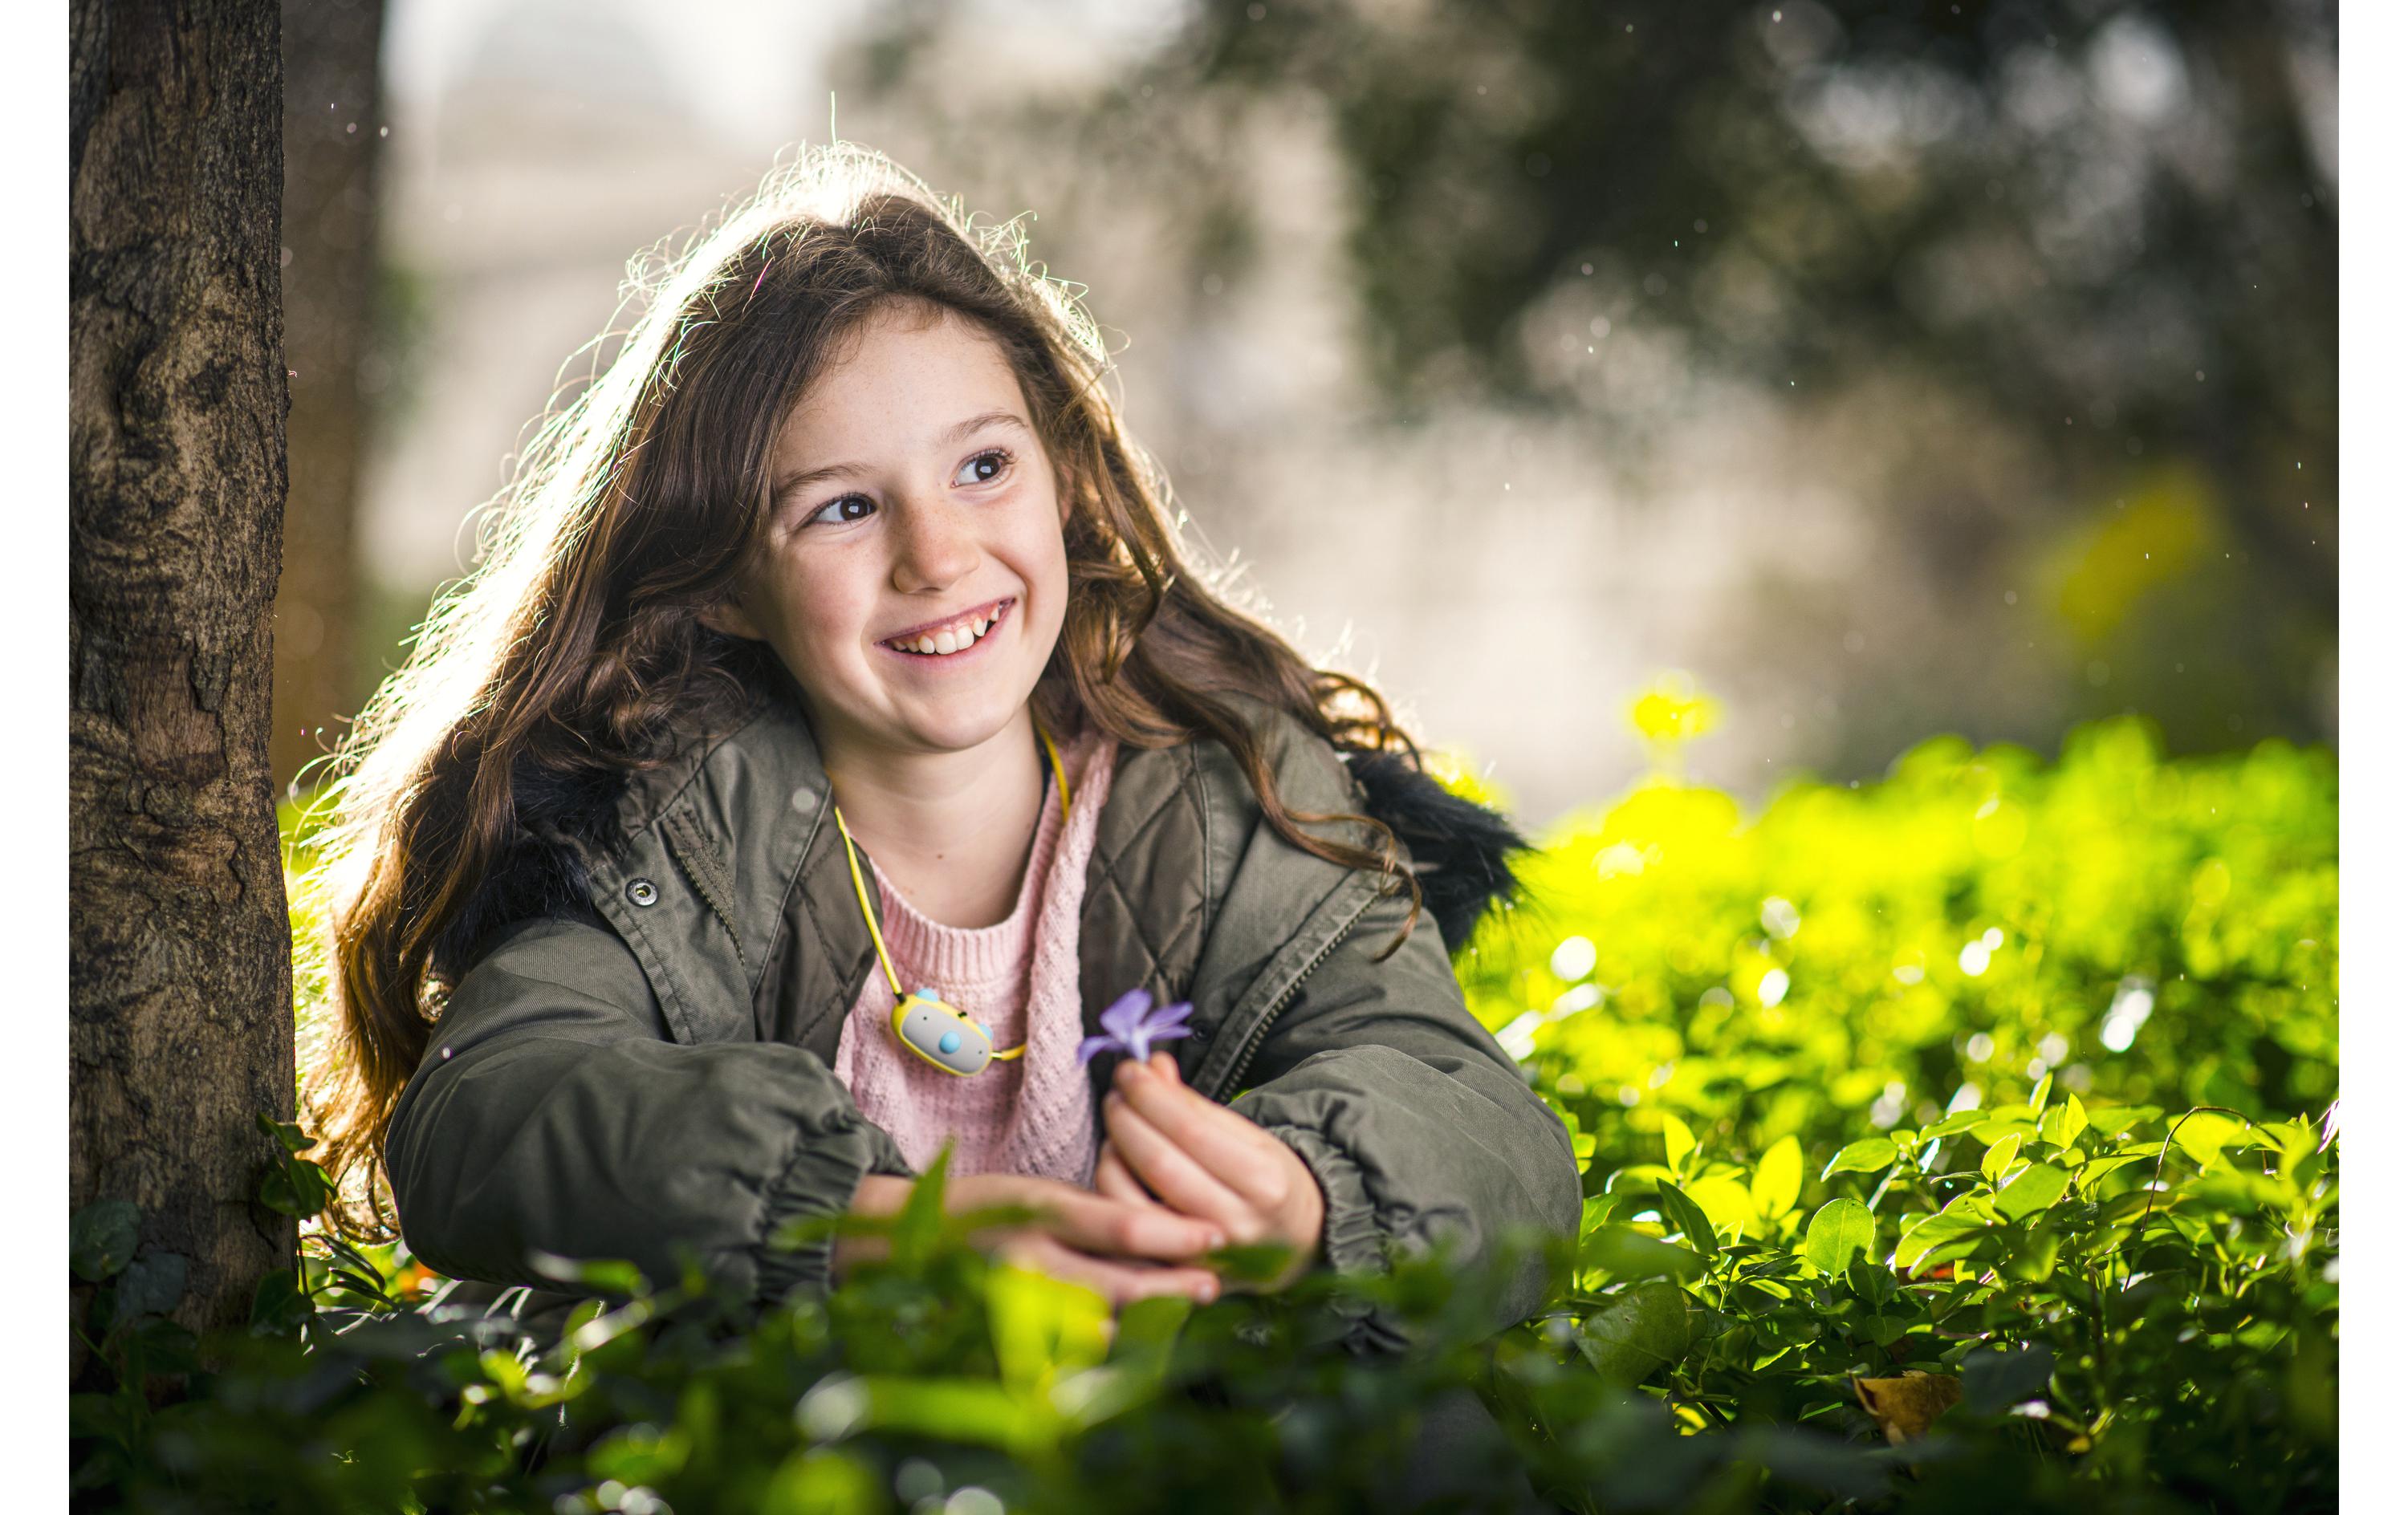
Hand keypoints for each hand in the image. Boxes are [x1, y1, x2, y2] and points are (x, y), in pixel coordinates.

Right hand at [833, 1169, 1222, 1310]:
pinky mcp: (1006, 1330)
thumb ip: (1092, 1212)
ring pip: (1100, 1319)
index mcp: (1042, 1210)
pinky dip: (1107, 1341)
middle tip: (1213, 1284)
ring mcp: (1019, 1299)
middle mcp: (1032, 1256)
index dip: (1175, 1234)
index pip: (1123, 1226)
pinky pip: (1067, 1346)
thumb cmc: (985, 1208)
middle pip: (1120, 1283)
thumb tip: (1158, 1231)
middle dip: (1174, 1287)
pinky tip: (1134, 1335)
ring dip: (1148, 1318)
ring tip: (1186, 1307)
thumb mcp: (1038, 1193)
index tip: (1215, 1236)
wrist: (906, 1238)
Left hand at [1096, 1052, 1326, 1291]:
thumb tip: (1152, 1066)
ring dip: (1112, 1151)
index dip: (1152, 1095)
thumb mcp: (1250, 1138)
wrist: (1295, 1245)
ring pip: (1131, 1199)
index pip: (1191, 1130)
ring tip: (1118, 1124)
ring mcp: (1200, 1256)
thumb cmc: (1270, 1182)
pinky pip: (1125, 1228)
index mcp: (1264, 1184)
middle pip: (1158, 1163)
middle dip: (1126, 1117)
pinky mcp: (1171, 1273)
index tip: (1131, 1069)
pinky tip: (1117, 1162)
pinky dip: (1111, 1188)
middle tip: (1117, 1092)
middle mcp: (1233, 1225)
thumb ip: (1196, 1106)